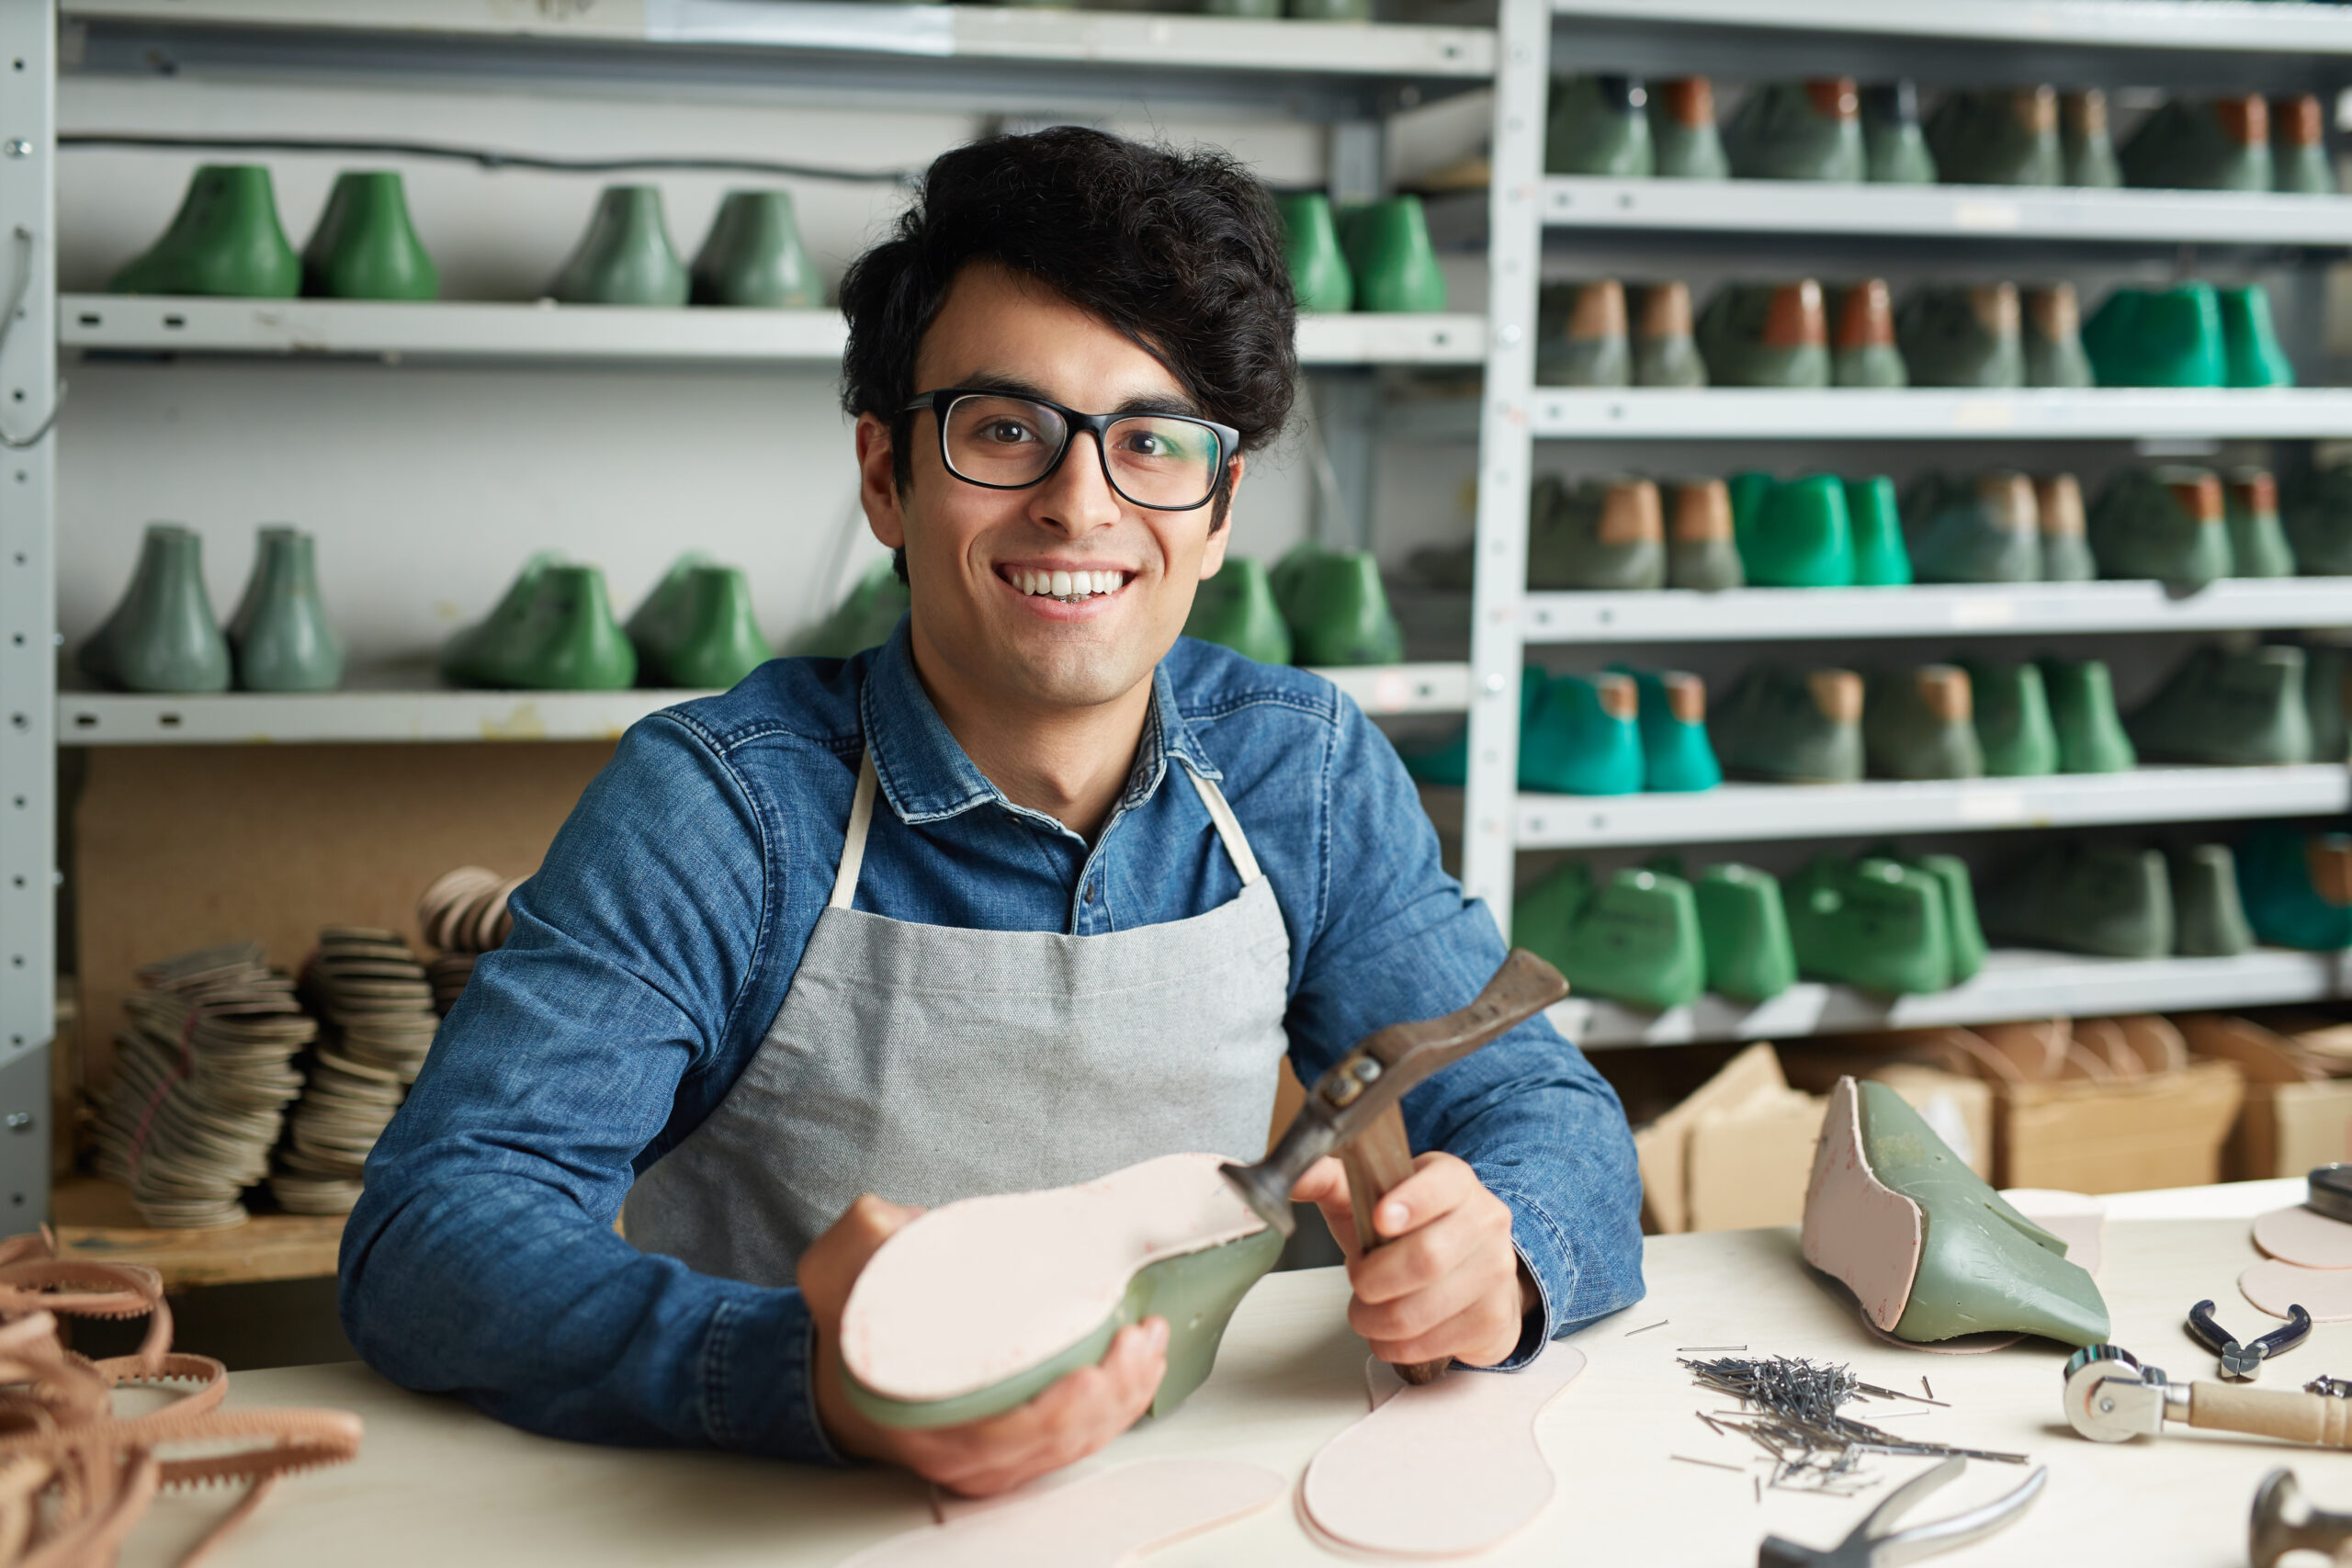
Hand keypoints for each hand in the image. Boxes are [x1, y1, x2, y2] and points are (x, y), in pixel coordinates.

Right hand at [799, 1194, 1169, 1496]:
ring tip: (1149, 1344)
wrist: (839, 1366)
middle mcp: (961, 1450)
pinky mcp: (1015, 1444)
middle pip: (1053, 1441)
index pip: (998, 1437)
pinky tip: (1140, 1370)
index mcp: (918, 1420)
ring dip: (1124, 1399)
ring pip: (1072, 1443)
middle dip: (1111, 1395)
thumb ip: (868, 1238)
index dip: (1052, 1415)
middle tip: (1138, 1341)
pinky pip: (1074, 1439)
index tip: (1090, 1375)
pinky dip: (1115, 1409)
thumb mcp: (835, 1270)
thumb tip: (907, 1223)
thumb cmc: (847, 1325)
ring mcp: (992, 1454)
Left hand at [1291, 1152, 1534, 1370]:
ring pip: (1421, 1311)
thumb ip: (1330, 1182)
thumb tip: (1293, 1175)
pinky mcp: (1493, 1320)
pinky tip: (1391, 1330)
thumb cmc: (1411, 1231)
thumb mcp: (1369, 1199)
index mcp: (1454, 1181)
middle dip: (1372, 1280)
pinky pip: (1431, 1345)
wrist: (1469, 1269)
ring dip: (1375, 1320)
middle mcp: (1484, 1222)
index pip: (1442, 1184)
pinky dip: (1395, 1345)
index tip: (1381, 1219)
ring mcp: (1496, 1272)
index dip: (1411, 1202)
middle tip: (1358, 1281)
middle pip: (1426, 1259)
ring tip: (1367, 1311)